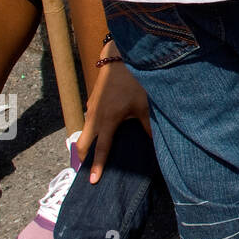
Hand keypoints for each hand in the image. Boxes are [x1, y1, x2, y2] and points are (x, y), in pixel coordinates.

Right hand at [77, 56, 150, 182]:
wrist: (120, 57)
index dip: (97, 166)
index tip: (93, 181)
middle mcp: (95, 116)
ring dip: (87, 143)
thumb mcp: (144, 105)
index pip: (101, 149)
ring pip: (85, 131)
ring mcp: (92, 107)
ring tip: (91, 156)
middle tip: (85, 172)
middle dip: (84, 158)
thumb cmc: (135, 81)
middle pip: (83, 143)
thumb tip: (155, 144)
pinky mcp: (93, 100)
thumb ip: (148, 126)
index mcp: (108, 120)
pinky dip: (91, 130)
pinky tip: (100, 133)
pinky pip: (89, 120)